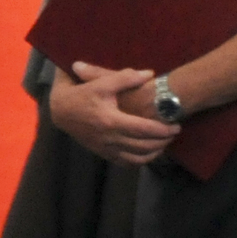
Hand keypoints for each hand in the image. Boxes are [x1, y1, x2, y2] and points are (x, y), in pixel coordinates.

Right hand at [48, 63, 180, 166]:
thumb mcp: (102, 82)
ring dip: (154, 153)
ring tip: (165, 143)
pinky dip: (140, 161)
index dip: (163, 130)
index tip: (176, 125)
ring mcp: (105, 148)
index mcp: (111, 121)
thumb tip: (150, 74)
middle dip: (163, 141)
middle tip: (175, 133)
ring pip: (136, 158)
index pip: (144, 129)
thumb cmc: (82, 93)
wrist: (60, 110)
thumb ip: (126, 78)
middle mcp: (109, 138)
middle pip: (144, 146)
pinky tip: (148, 153)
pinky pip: (125, 163)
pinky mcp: (102, 153)